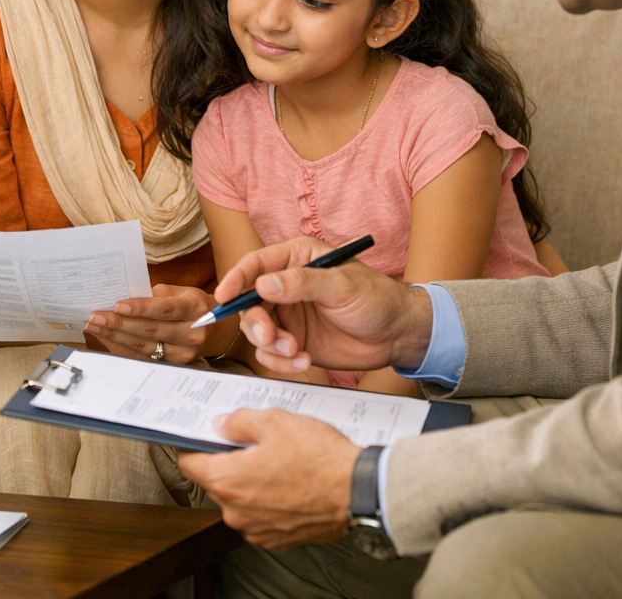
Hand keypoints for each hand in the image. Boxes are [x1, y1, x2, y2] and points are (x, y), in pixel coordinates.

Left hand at [85, 285, 215, 363]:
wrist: (216, 330)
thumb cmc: (192, 305)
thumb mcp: (181, 292)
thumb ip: (155, 295)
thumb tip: (123, 297)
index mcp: (195, 308)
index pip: (166, 309)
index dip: (142, 308)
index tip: (118, 305)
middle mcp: (192, 333)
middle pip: (151, 330)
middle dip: (120, 323)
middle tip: (96, 316)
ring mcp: (184, 352)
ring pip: (144, 345)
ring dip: (115, 336)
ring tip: (95, 326)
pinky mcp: (174, 364)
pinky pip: (142, 356)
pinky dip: (122, 347)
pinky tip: (107, 338)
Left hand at [177, 409, 359, 548]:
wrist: (358, 492)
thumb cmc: (319, 458)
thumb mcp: (274, 421)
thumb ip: (238, 422)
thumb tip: (220, 425)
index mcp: (227, 481)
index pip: (189, 463)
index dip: (192, 445)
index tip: (197, 436)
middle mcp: (235, 512)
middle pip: (216, 481)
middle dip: (229, 461)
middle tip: (254, 442)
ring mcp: (256, 529)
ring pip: (240, 499)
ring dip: (250, 482)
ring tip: (279, 462)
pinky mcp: (276, 539)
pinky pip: (260, 515)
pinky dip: (268, 500)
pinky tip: (289, 482)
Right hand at [218, 237, 432, 373]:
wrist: (398, 335)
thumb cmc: (377, 299)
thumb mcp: (342, 286)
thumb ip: (302, 284)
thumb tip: (264, 284)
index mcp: (296, 259)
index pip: (255, 265)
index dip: (236, 280)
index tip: (223, 298)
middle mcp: (286, 286)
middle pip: (249, 303)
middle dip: (255, 323)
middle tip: (271, 338)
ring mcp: (289, 316)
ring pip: (257, 331)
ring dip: (270, 346)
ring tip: (296, 352)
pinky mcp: (294, 341)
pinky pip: (272, 354)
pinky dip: (281, 362)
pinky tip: (304, 362)